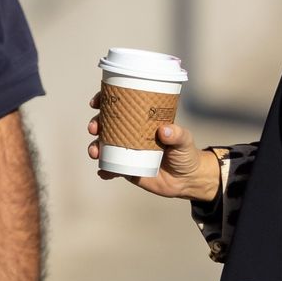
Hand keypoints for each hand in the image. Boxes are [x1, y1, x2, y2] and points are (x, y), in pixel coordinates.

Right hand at [87, 93, 220, 201]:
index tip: (96, 102)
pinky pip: (111, 169)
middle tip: (94, 127)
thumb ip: (178, 135)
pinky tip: (103, 171)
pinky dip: (104, 170)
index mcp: (143, 120)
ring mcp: (127, 151)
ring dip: (94, 146)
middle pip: (106, 124)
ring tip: (95, 151)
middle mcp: (131, 134)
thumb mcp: (185, 140)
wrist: (187, 179)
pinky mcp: (127, 169)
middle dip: (96, 123)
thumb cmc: (186, 153)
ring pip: (104, 146)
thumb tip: (164, 130)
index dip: (105, 101)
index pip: (121, 105)